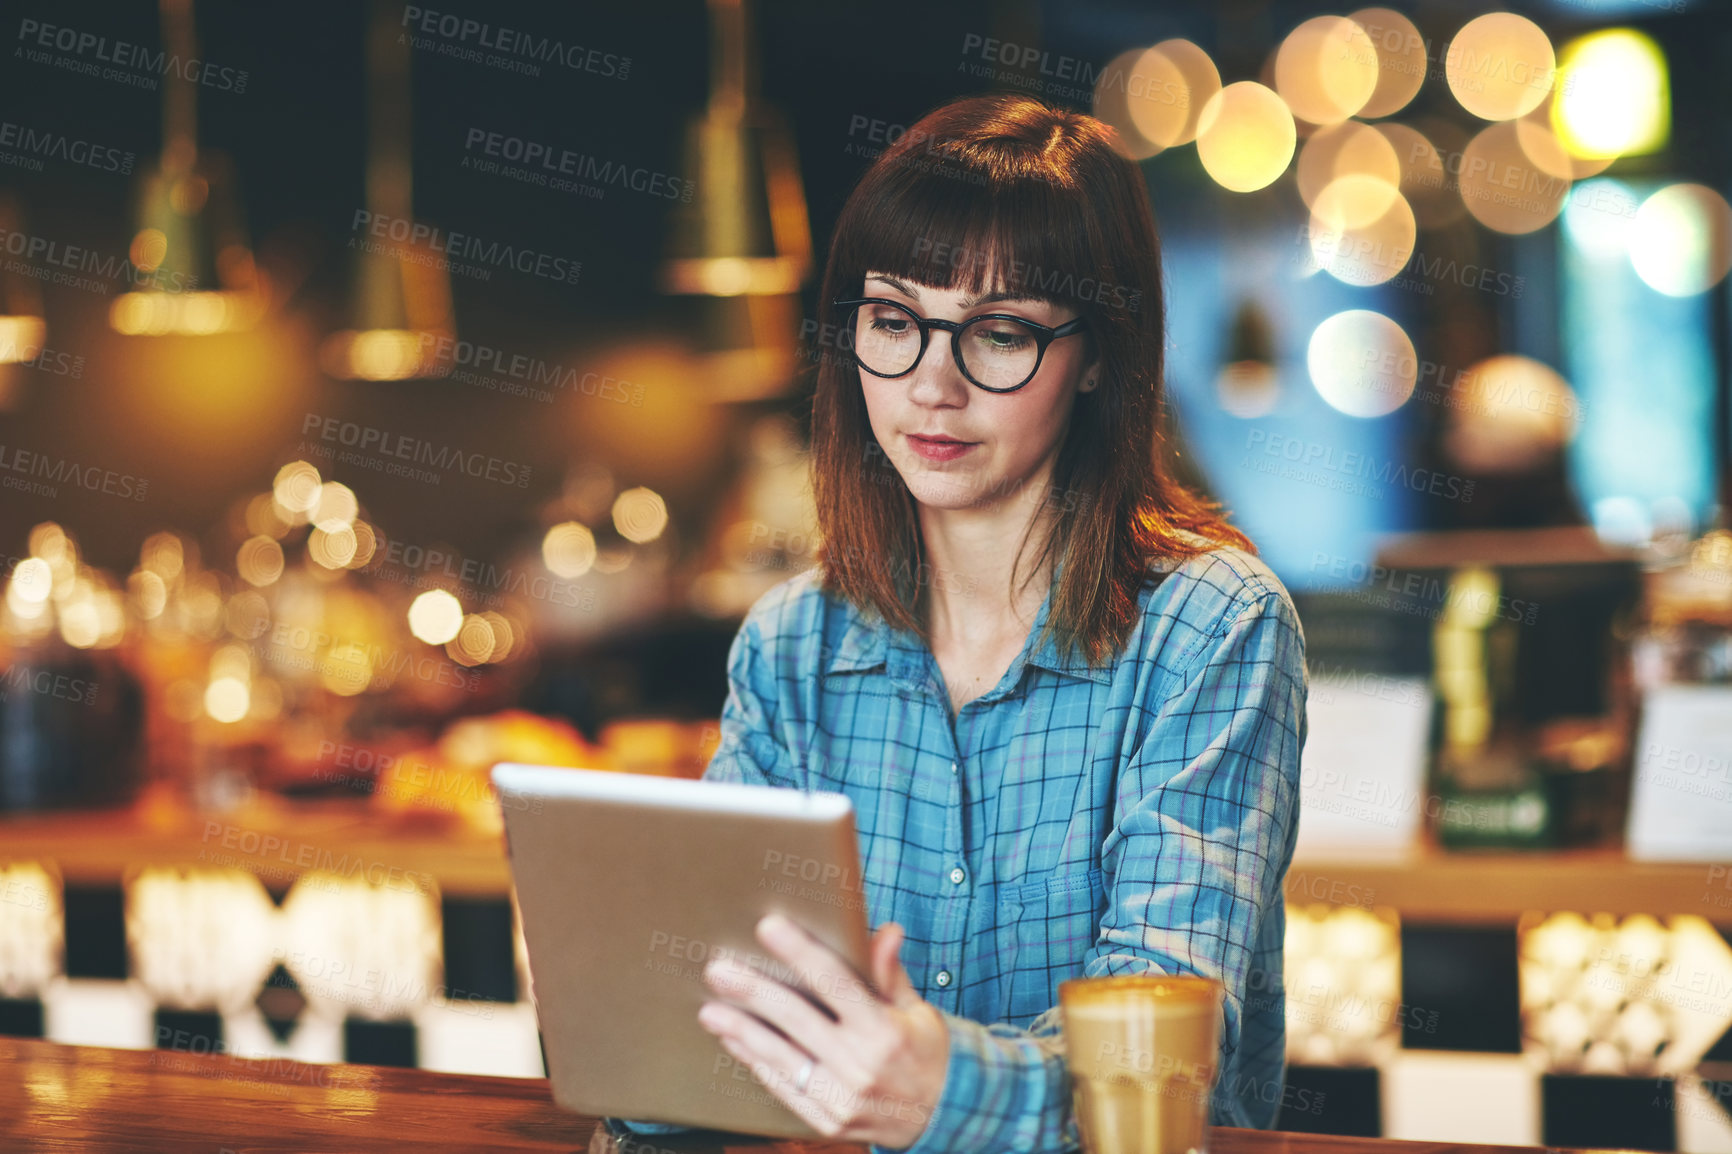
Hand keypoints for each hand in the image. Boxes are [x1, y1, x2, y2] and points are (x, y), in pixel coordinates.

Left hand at [698, 914, 949, 1147]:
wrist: (944, 1116)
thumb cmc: (925, 1052)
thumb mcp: (916, 1009)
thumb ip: (889, 973)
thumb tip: (886, 930)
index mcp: (885, 1031)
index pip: (836, 983)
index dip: (800, 952)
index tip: (768, 926)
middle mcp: (862, 1066)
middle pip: (797, 1019)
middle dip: (754, 992)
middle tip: (720, 971)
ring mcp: (843, 1099)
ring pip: (782, 1058)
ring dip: (742, 1031)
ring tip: (712, 1010)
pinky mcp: (829, 1122)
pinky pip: (784, 1089)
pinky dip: (758, 1063)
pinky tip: (737, 1042)